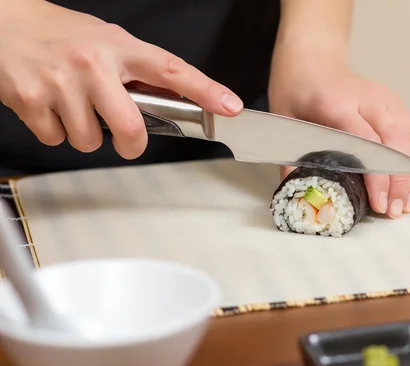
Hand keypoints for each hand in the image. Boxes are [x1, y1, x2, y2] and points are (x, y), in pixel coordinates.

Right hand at [0, 0, 242, 159]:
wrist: (2, 21)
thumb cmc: (59, 34)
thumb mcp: (104, 41)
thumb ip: (133, 71)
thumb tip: (166, 104)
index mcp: (118, 47)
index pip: (171, 69)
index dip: (205, 90)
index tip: (230, 107)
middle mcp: (93, 64)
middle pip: (130, 127)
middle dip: (131, 143)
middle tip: (126, 139)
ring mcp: (61, 83)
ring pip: (89, 141)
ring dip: (85, 134)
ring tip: (73, 106)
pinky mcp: (31, 100)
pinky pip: (56, 139)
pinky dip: (55, 131)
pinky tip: (50, 106)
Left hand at [268, 48, 409, 217]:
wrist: (312, 58)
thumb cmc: (297, 90)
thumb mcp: (284, 122)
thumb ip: (291, 159)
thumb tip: (301, 196)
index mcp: (336, 103)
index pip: (365, 142)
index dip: (376, 174)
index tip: (379, 202)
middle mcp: (367, 98)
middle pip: (394, 141)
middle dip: (399, 180)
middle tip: (396, 212)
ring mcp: (385, 99)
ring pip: (409, 138)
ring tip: (408, 205)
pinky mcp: (394, 104)